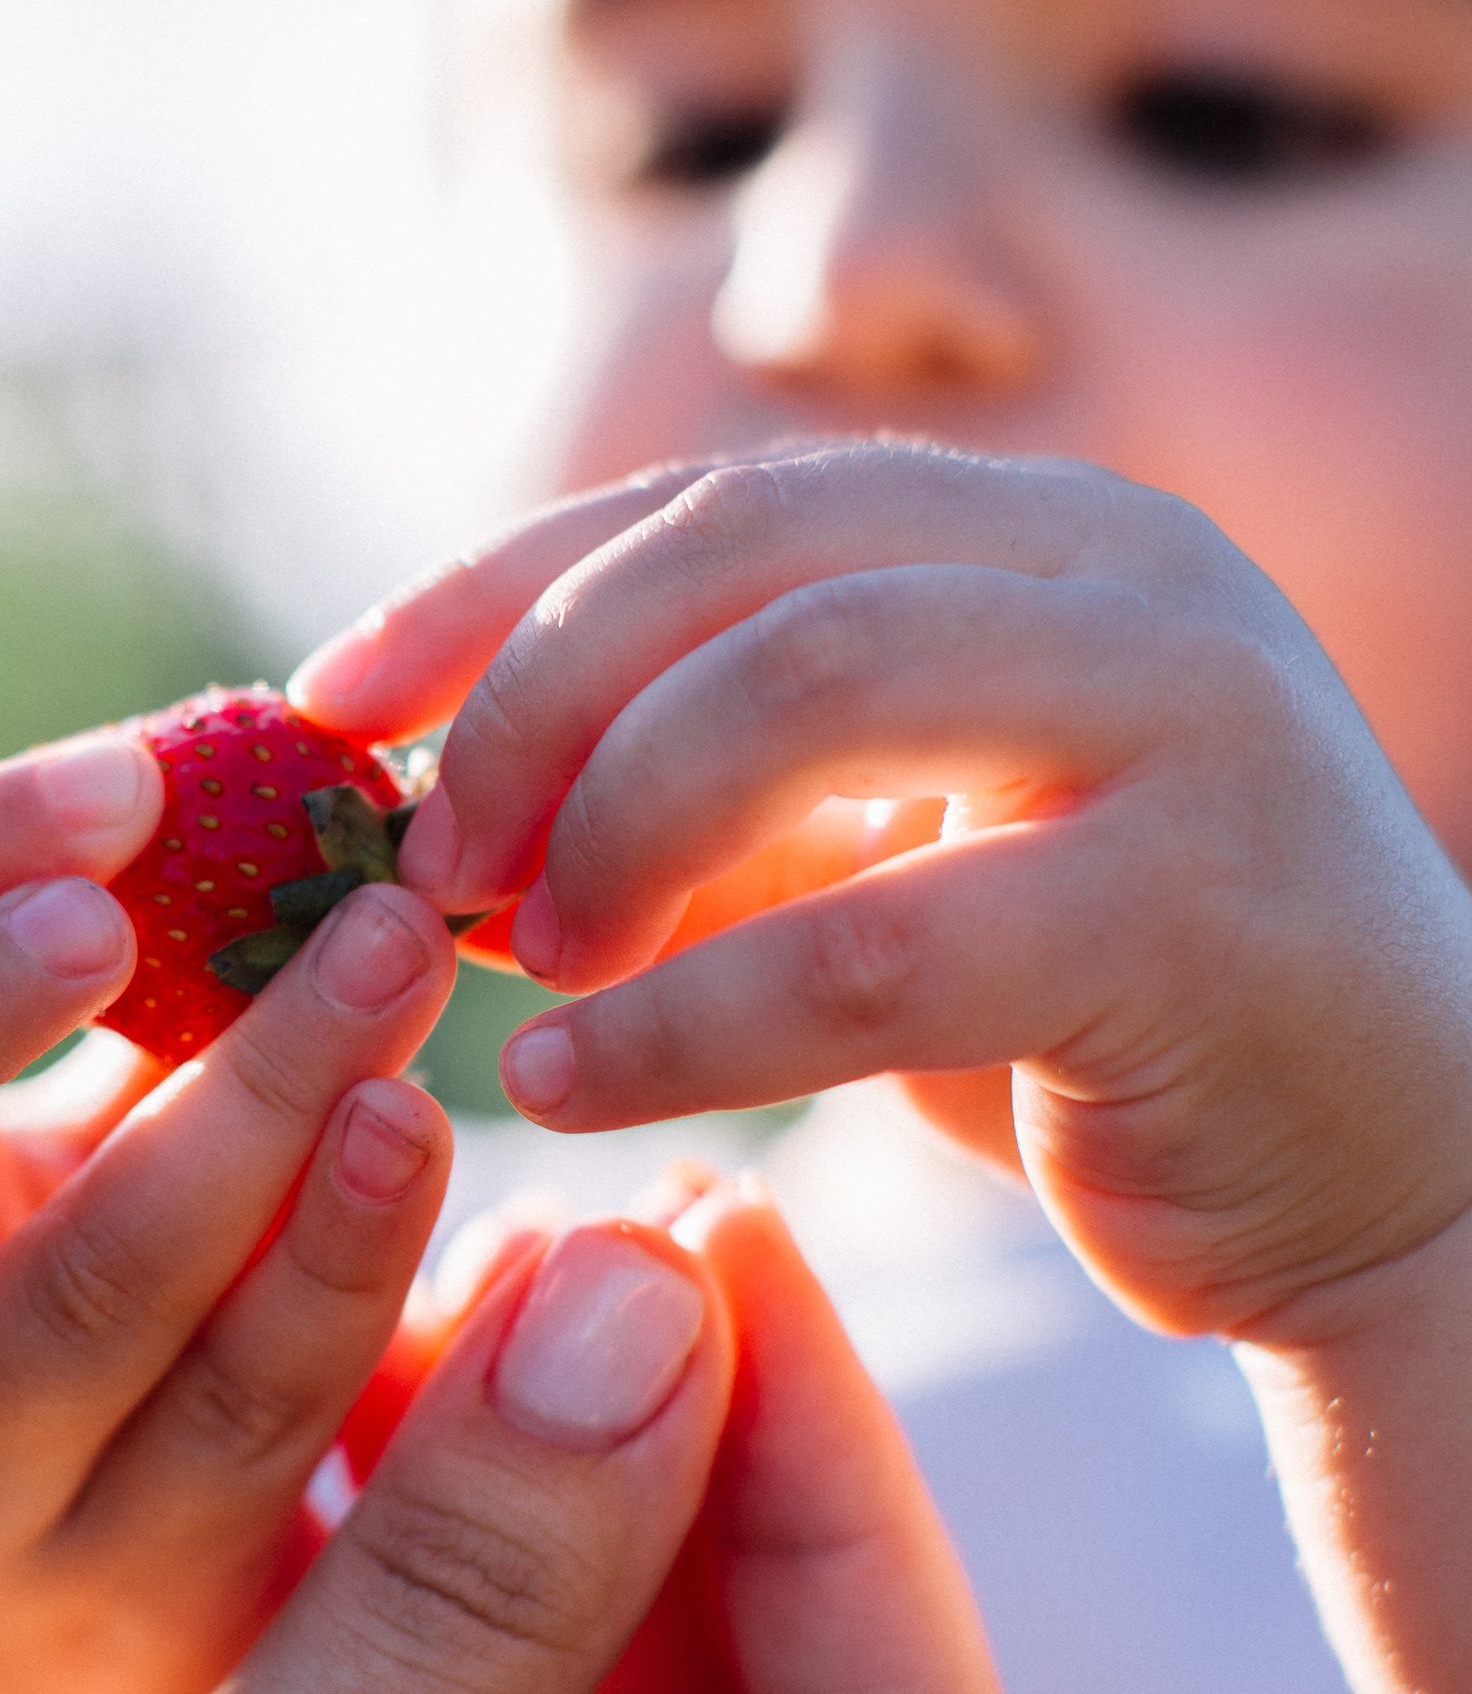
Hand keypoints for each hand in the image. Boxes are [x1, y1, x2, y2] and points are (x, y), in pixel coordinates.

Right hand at [0, 727, 459, 1693]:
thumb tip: (288, 746)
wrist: (46, 1664)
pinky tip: (502, 1169)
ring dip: (269, 1126)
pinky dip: (377, 1276)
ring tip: (405, 977)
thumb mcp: (49, 1150)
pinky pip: (261, 1428)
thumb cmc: (72, 1309)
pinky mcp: (135, 1602)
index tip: (134, 783)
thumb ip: (127, 990)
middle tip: (211, 875)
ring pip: (91, 1312)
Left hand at [299, 440, 1471, 1340]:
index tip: (330, 704)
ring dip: (603, 831)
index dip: (492, 590)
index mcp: (1037, 530)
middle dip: (530, 707)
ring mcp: (1185, 714)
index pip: (707, 501)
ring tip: (512, 967)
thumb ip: (725, 792)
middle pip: (731, 561)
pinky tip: (569, 1082)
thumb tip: (445, 795)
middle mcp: (1124, 570)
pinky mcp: (1196, 904)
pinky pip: (868, 940)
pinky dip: (681, 1015)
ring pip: (796, 697)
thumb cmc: (1111, 1030)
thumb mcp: (901, 864)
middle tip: (417, 865)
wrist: (1409, 1191)